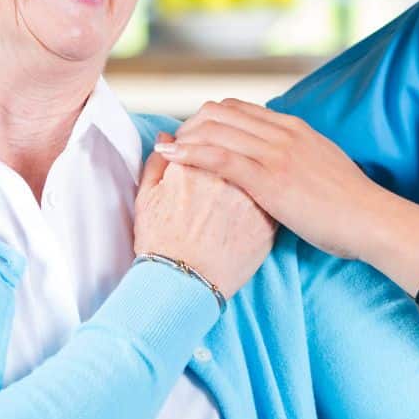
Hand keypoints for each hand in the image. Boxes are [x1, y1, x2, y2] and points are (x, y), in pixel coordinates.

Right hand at [133, 137, 274, 298]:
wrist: (182, 284)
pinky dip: (265, 194)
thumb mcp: (146, 199)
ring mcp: (250, 196)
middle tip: (218, 171)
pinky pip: (272, 195)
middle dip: (228, 151)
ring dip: (251, 168)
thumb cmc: (161, 245)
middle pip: (234, 147)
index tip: (198, 151)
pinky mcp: (268, 219)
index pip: (204, 134)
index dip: (200, 141)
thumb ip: (156, 163)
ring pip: (258, 167)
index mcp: (193, 164)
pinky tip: (252, 204)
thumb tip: (167, 138)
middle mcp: (225, 175)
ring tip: (235, 188)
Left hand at [156, 100, 391, 259]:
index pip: (239, 109)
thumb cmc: (350, 205)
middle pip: (220, 113)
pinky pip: (219, 156)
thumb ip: (298, 159)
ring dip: (184, 138)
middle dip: (190, 126)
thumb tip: (280, 164)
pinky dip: (189, 153)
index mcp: (294, 128)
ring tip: (165, 153)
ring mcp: (275, 153)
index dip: (208, 119)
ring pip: (215, 129)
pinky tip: (171, 157)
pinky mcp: (269, 178)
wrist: (370, 220)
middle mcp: (282, 133)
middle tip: (173, 147)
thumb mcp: (321, 168)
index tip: (191, 136)